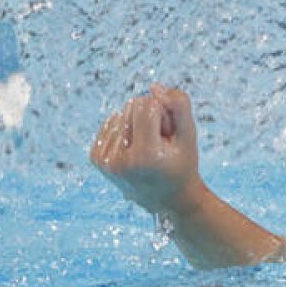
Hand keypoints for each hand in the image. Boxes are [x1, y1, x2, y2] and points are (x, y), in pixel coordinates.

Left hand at [90, 84, 203, 215]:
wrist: (167, 199)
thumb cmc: (181, 163)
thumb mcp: (189, 134)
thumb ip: (179, 105)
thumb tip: (153, 87)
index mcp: (145, 155)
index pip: (146, 104)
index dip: (163, 113)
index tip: (169, 135)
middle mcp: (120, 160)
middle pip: (132, 107)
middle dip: (150, 117)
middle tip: (159, 143)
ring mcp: (105, 161)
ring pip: (120, 114)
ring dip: (137, 124)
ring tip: (148, 148)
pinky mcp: (96, 159)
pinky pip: (109, 123)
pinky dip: (124, 129)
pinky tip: (134, 146)